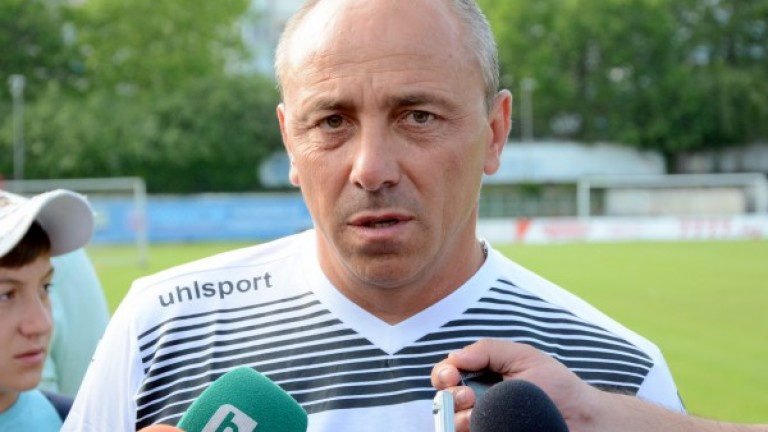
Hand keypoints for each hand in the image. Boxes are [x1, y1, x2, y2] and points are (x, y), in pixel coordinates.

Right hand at [431, 339, 596, 431]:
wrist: (584, 419)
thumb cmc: (557, 385)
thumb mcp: (523, 356)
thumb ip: (488, 350)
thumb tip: (454, 357)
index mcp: (482, 378)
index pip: (447, 376)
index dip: (443, 374)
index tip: (451, 375)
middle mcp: (478, 403)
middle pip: (444, 401)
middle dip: (449, 396)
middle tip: (468, 396)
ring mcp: (486, 425)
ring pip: (454, 425)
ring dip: (459, 419)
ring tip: (478, 415)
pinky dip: (469, 431)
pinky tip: (483, 427)